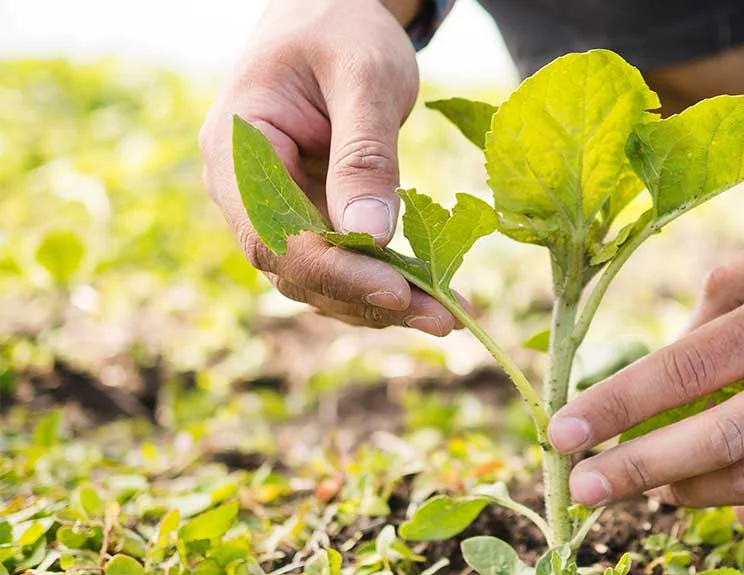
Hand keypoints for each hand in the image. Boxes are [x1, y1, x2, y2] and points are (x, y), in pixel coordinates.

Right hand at [199, 0, 456, 334]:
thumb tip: (372, 237)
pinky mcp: (307, 213)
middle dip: (369, 299)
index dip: (336, 273)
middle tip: (444, 319)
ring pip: (319, 276)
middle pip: (298, 269)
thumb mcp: (364, 79)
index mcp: (238, 151)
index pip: (276, 237)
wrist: (330, 11)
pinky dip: (383, 281)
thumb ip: (364, 155)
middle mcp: (244, 190)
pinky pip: (340, 260)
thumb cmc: (343, 29)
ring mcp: (273, 206)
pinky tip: (434, 295)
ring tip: (447, 315)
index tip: (400, 292)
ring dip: (380, 302)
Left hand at [548, 225, 743, 533]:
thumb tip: (677, 344)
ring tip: (650, 487)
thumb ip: (732, 285)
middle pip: (708, 441)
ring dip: (687, 493)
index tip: (563, 431)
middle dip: (632, 470)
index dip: (615, 405)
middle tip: (580, 487)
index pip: (683, 371)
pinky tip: (726, 508)